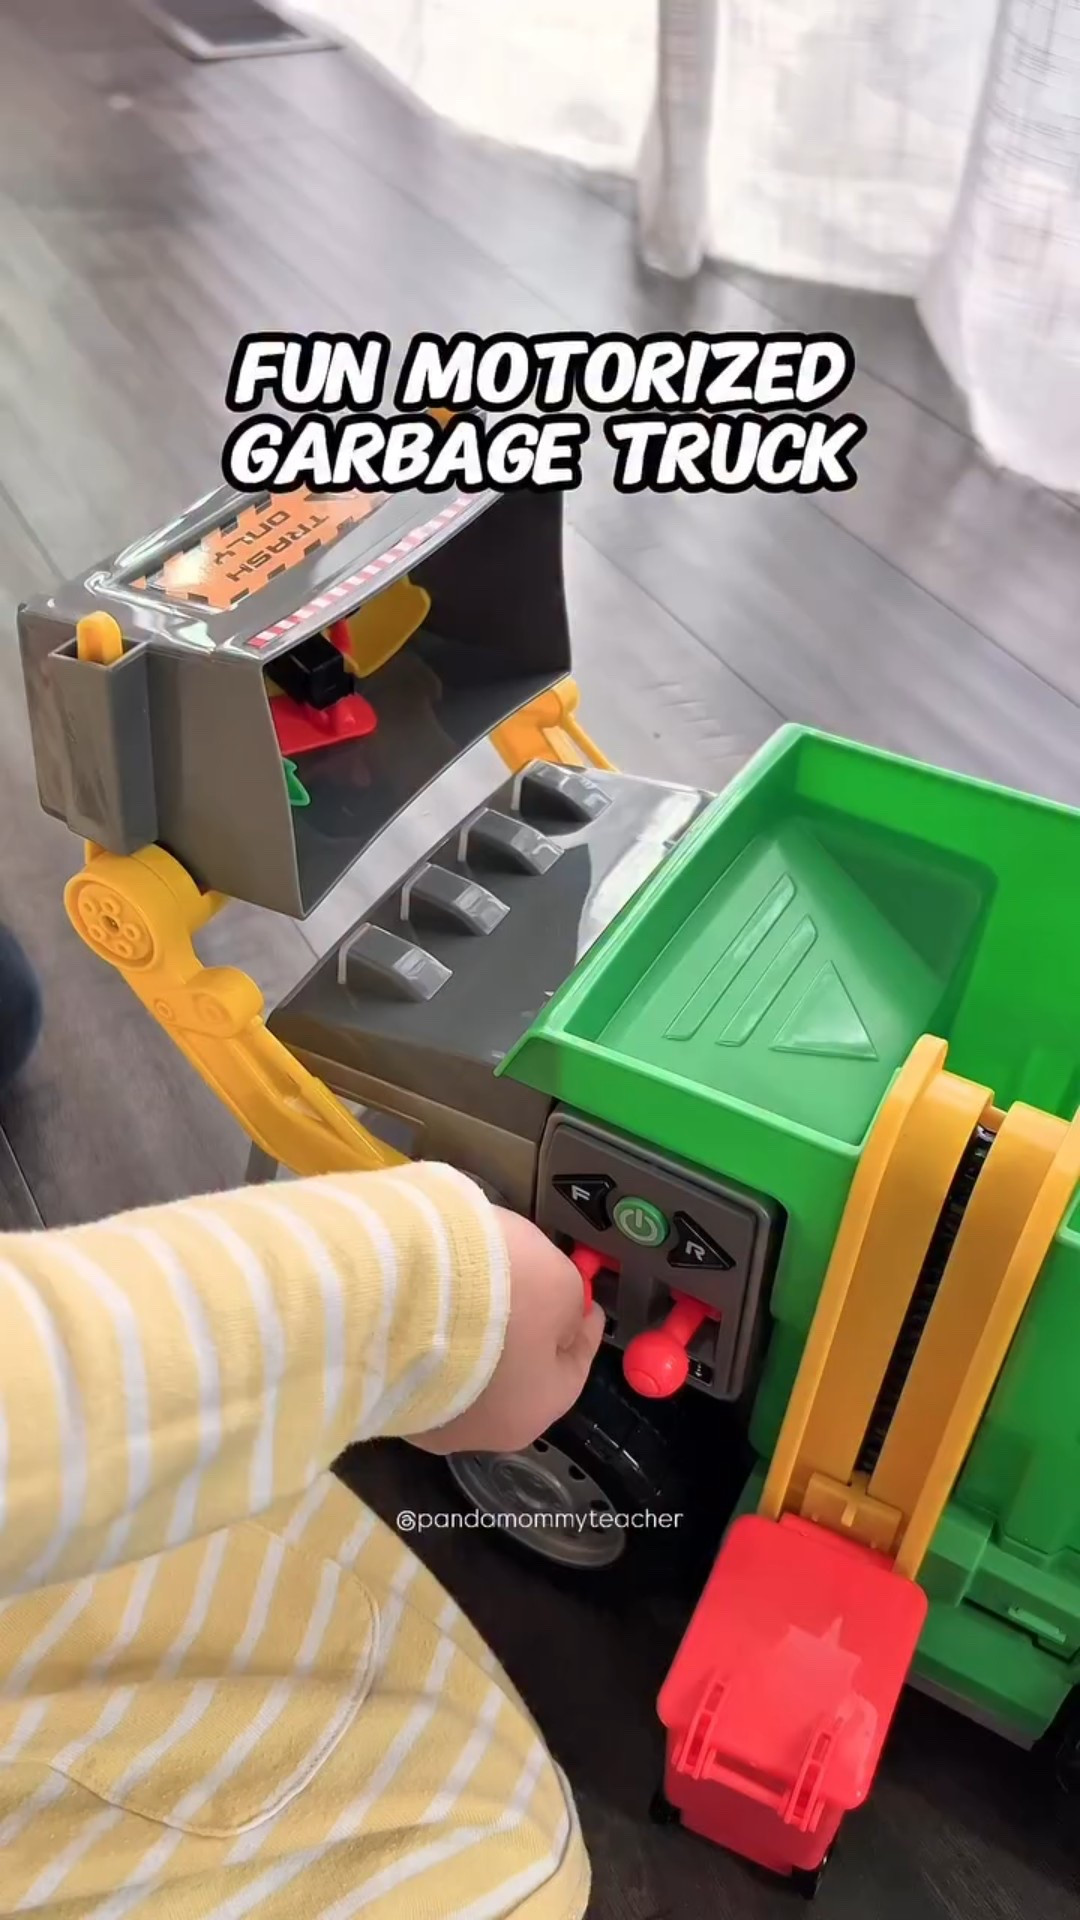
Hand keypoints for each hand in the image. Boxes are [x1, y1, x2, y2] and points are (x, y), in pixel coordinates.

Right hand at [412, 1209, 604, 1454]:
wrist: (389, 1287)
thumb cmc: (494, 1291)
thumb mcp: (559, 1283)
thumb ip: (569, 1305)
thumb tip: (561, 1314)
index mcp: (532, 1413)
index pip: (572, 1370)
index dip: (582, 1331)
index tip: (585, 1303)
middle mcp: (476, 1433)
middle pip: (515, 1378)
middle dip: (525, 1337)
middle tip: (529, 1296)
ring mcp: (420, 1419)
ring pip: (463, 1373)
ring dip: (474, 1338)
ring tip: (472, 1295)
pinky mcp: (378, 1393)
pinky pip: (422, 1361)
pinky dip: (433, 1335)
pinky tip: (432, 1304)